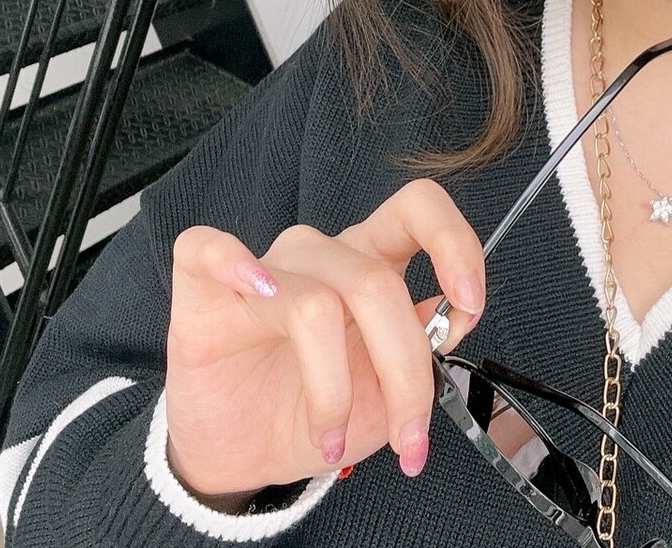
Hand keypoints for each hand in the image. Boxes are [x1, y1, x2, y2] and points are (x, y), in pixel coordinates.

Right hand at [163, 178, 487, 501]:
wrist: (242, 459)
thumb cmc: (311, 415)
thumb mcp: (385, 398)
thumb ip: (422, 353)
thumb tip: (453, 320)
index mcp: (370, 266)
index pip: (417, 212)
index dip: (453, 244)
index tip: (469, 307)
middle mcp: (320, 258)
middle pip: (376, 282)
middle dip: (404, 372)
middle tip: (408, 440)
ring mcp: (260, 269)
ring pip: (316, 304)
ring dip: (334, 393)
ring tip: (333, 443)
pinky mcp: (202, 290)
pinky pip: (208, 249)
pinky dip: (235, 263)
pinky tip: (257, 293)